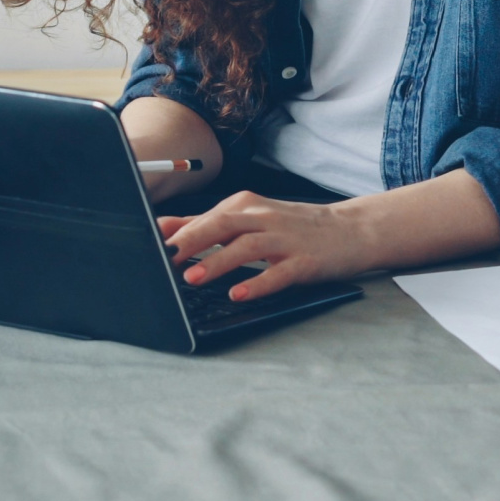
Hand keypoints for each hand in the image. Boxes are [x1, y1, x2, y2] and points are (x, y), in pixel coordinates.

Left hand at [159, 193, 375, 302]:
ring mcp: (285, 240)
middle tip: (166, 259)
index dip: (178, 233)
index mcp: (246, 206)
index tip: (149, 247)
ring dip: (218, 262)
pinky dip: (256, 284)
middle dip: (192, 241)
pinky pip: (277, 273)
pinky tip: (238, 294)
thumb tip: (161, 228)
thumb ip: (205, 225)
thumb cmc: (292, 227)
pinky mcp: (304, 262)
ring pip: (247, 247)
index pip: (206, 217)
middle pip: (223, 224)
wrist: (350, 230)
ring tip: (193, 279)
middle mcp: (264, 218)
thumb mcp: (248, 220)